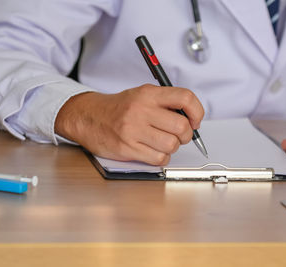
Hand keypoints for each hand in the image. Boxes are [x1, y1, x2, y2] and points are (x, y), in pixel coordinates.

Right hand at [55, 84, 203, 165]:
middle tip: (179, 135)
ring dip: (173, 147)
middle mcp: (141, 110)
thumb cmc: (120, 108)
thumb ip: (166, 103)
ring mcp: (133, 130)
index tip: (195, 121)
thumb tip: (192, 119)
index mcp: (148, 94)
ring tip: (163, 142)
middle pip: (182, 126)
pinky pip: (159, 158)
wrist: (88, 117)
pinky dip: (161, 157)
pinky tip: (153, 150)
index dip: (197, 112)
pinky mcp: (127, 148)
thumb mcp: (142, 95)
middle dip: (186, 135)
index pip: (185, 98)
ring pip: (172, 145)